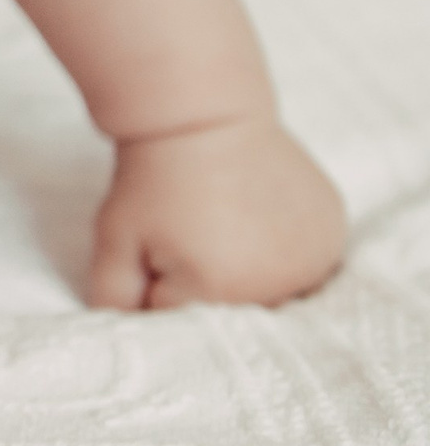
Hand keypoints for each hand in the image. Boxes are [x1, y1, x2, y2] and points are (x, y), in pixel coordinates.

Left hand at [88, 116, 345, 308]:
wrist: (201, 113)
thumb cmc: (151, 177)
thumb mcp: (112, 239)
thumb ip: (113, 298)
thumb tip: (128, 332)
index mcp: (221, 293)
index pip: (181, 319)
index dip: (158, 281)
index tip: (157, 242)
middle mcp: (279, 285)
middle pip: (232, 311)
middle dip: (203, 281)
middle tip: (191, 227)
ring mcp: (315, 259)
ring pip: (271, 291)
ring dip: (247, 269)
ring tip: (224, 219)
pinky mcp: (333, 234)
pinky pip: (303, 263)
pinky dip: (281, 249)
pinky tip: (257, 213)